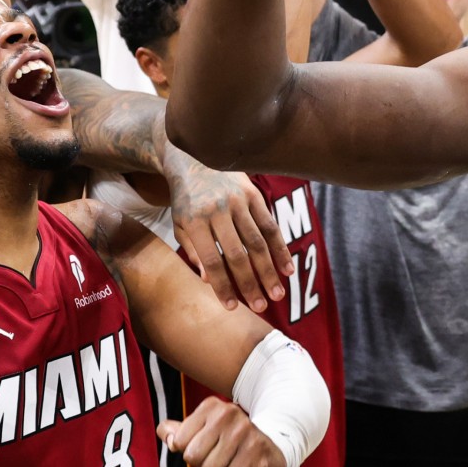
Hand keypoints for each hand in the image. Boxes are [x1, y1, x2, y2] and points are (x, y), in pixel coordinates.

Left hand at [155, 397, 286, 466]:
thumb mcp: (202, 432)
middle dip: (204, 464)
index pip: (179, 442)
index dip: (190, 452)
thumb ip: (177, 433)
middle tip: (221, 456)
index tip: (207, 446)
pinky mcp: (258, 450)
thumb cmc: (230, 443)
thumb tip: (169, 439)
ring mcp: (245, 430)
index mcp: (211, 406)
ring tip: (233, 460)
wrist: (272, 450)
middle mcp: (228, 412)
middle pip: (193, 457)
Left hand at [168, 161, 292, 312]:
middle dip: (250, 283)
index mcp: (195, 221)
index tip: (231, 308)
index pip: (211, 260)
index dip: (222, 285)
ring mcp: (237, 201)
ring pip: (257, 242)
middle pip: (237, 254)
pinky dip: (280, 249)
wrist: (194, 158)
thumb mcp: (180, 225)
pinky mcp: (253, 194)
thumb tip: (209, 280)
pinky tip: (287, 269)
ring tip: (277, 295)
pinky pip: (270, 225)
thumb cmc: (186, 200)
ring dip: (269, 271)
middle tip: (260, 307)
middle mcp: (217, 210)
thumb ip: (194, 252)